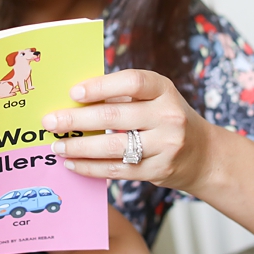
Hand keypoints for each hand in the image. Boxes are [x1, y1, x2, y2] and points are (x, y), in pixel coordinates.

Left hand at [43, 69, 213, 192]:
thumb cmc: (166, 119)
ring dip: (80, 147)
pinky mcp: (159, 170)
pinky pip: (117, 170)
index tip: (74, 92)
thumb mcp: (155, 99)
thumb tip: (73, 98)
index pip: (132, 82)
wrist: (203, 154)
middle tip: (50, 121)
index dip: (101, 86)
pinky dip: (91, 167)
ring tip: (57, 145)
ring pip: (113, 147)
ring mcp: (166, 146)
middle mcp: (169, 116)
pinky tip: (72, 163)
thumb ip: (124, 96)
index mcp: (164, 90)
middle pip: (115, 117)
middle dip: (77, 120)